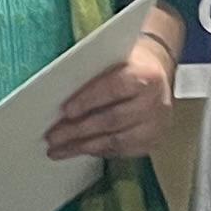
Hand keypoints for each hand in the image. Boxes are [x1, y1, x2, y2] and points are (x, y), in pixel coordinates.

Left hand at [42, 34, 178, 161]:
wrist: (157, 75)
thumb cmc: (127, 64)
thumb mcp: (113, 58)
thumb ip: (93, 73)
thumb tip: (59, 95)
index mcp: (146, 75)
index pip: (115, 88)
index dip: (89, 100)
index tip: (66, 111)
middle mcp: (155, 102)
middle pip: (113, 119)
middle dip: (79, 130)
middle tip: (53, 137)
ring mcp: (157, 125)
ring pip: (116, 141)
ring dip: (84, 146)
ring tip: (59, 150)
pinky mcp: (153, 141)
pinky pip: (122, 151)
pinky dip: (98, 151)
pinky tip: (81, 149)